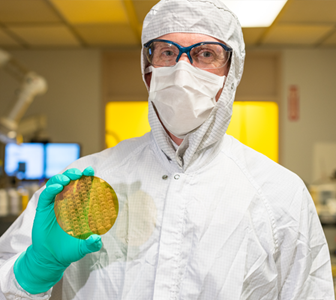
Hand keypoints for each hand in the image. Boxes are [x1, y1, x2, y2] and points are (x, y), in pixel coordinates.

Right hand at [14, 167, 101, 293]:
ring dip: (62, 178)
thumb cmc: (69, 250)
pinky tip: (57, 187)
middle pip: (71, 183)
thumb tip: (97, 239)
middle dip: (75, 175)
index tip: (91, 171)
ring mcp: (55, 204)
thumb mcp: (83, 248)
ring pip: (57, 185)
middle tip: (80, 173)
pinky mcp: (43, 209)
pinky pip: (46, 195)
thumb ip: (91, 244)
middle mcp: (67, 203)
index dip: (88, 179)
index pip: (84, 189)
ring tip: (68, 179)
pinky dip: (51, 189)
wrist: (50, 257)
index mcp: (80, 208)